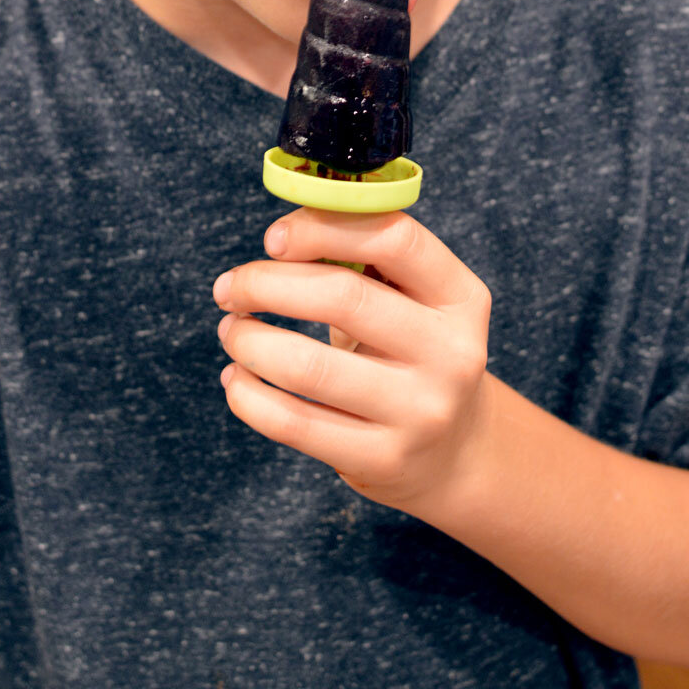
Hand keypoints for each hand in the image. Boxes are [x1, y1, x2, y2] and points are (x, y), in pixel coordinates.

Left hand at [212, 208, 491, 512]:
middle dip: (265, 284)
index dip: (323, 229)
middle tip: (229, 288)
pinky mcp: (385, 459)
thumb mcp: (412, 301)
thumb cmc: (411, 352)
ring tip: (232, 331)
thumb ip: (363, 259)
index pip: (394, 239)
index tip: (272, 239)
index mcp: (460, 296)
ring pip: (308, 366)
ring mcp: (421, 411)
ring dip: (249, 341)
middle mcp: (451, 352)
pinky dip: (248, 396)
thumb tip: (282, 235)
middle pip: (342, 296)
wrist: (455, 449)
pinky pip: (294, 424)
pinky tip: (236, 379)